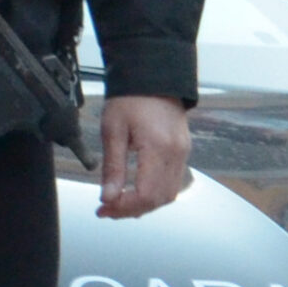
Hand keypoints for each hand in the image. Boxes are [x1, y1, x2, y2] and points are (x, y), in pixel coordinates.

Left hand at [96, 95, 190, 218]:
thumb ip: (112, 167)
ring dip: (144, 204)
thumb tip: (108, 197)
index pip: (146, 194)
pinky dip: (155, 193)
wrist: (153, 77)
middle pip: (159, 199)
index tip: (104, 208)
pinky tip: (136, 192)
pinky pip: (172, 182)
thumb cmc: (130, 98)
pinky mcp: (183, 152)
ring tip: (119, 203)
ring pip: (168, 194)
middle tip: (107, 209)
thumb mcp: (112, 129)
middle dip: (132, 210)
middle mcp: (176, 154)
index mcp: (158, 148)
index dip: (125, 207)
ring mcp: (183, 154)